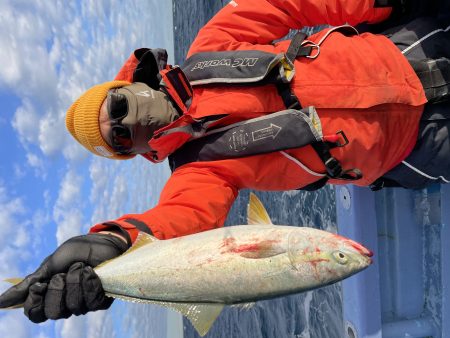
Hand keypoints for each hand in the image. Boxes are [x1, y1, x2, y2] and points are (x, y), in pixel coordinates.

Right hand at [0, 233, 128, 321]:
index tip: (40, 284)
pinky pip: (93, 301)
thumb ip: (29, 283)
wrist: (103, 241)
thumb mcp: (50, 264)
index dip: (35, 302)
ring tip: (81, 267)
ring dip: (75, 281)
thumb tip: (0, 302)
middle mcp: (66, 303)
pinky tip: (92, 272)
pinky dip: (90, 282)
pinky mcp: (101, 301)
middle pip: (54, 313)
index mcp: (50, 296)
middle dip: (58, 289)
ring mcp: (84, 303)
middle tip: (64, 273)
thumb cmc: (77, 251)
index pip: (35, 314)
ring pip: (74, 307)